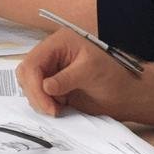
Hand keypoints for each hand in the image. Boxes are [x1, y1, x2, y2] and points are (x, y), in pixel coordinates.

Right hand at [15, 29, 153, 127]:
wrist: (126, 94)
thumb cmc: (114, 77)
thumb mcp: (90, 72)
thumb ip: (66, 79)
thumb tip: (46, 86)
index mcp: (59, 42)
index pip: (33, 62)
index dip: (35, 84)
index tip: (47, 104)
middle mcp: (51, 54)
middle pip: (26, 73)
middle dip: (35, 94)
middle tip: (51, 110)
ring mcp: (51, 70)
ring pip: (29, 85)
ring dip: (38, 100)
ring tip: (58, 109)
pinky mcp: (53, 85)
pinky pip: (37, 94)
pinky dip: (43, 104)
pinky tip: (58, 108)